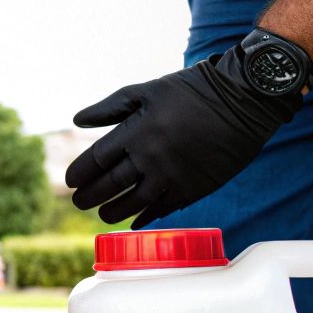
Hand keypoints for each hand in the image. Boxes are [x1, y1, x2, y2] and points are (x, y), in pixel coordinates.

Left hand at [64, 42, 303, 227]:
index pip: (96, 160)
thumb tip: (77, 121)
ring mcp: (172, 177)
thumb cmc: (191, 91)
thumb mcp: (147, 91)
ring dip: (113, 211)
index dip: (80, 173)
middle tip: (78, 202)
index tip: (71, 181)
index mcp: (136, 132)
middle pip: (110, 186)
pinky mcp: (193, 189)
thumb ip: (110, 108)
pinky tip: (134, 221)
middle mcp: (150, 158)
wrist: (241, 100)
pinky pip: (162, 209)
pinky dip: (145, 217)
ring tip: (102, 214)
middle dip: (90, 196)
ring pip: (134, 203)